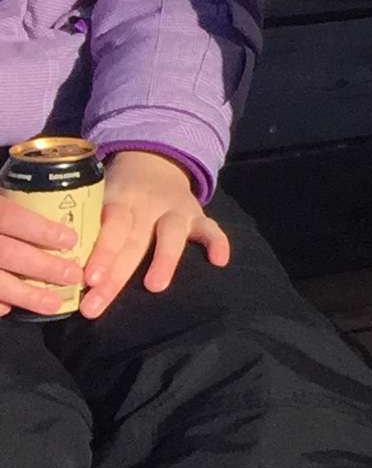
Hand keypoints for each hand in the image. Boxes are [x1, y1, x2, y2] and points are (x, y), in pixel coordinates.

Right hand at [0, 185, 91, 316]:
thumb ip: (8, 205)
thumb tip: (54, 207)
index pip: (9, 216)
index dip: (39, 229)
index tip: (70, 240)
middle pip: (5, 252)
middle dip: (41, 266)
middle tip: (72, 275)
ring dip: (23, 294)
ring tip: (53, 303)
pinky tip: (8, 308)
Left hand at [78, 150, 230, 319]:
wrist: (153, 162)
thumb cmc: (116, 195)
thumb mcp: (97, 198)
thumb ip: (87, 227)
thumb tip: (56, 271)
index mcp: (119, 200)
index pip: (111, 226)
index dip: (101, 252)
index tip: (87, 280)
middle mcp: (149, 204)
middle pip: (134, 239)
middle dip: (116, 274)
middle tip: (97, 305)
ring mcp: (176, 210)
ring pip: (173, 232)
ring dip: (165, 259)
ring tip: (155, 287)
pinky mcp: (198, 216)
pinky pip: (211, 228)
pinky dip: (217, 243)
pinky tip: (219, 261)